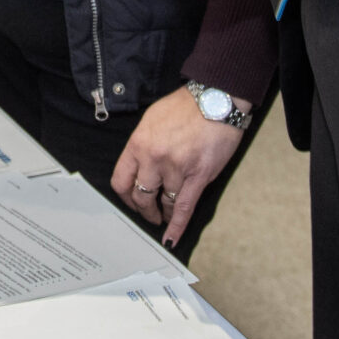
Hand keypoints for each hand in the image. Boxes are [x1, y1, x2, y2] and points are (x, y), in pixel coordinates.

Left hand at [111, 86, 246, 246]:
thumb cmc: (186, 107)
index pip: (121, 180)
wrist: (216, 99)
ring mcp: (176, 168)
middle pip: (140, 196)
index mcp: (138, 143)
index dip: (125, 197)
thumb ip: (143, 145)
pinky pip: (183, 208)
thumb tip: (139, 167)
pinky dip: (176, 226)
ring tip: (164, 217)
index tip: (130, 201)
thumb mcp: (152, 120)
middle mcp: (154, 158)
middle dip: (143, 210)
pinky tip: (171, 238)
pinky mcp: (198, 176)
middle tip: (148, 214)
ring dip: (163, 214)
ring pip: (163, 203)